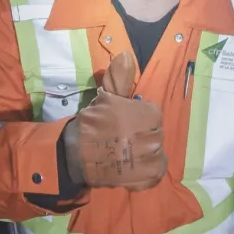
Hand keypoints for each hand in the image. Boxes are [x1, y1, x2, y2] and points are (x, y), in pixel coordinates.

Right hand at [62, 52, 166, 189]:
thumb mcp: (106, 97)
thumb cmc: (92, 122)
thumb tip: (126, 54)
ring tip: (129, 152)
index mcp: (147, 115)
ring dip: (146, 153)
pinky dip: (148, 172)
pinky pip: (155, 174)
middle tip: (125, 137)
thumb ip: (120, 78)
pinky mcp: (144, 179)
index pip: (153, 113)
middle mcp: (153, 138)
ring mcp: (149, 160)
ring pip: (157, 154)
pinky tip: (136, 166)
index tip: (127, 120)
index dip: (140, 116)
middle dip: (143, 134)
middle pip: (156, 134)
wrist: (75, 154)